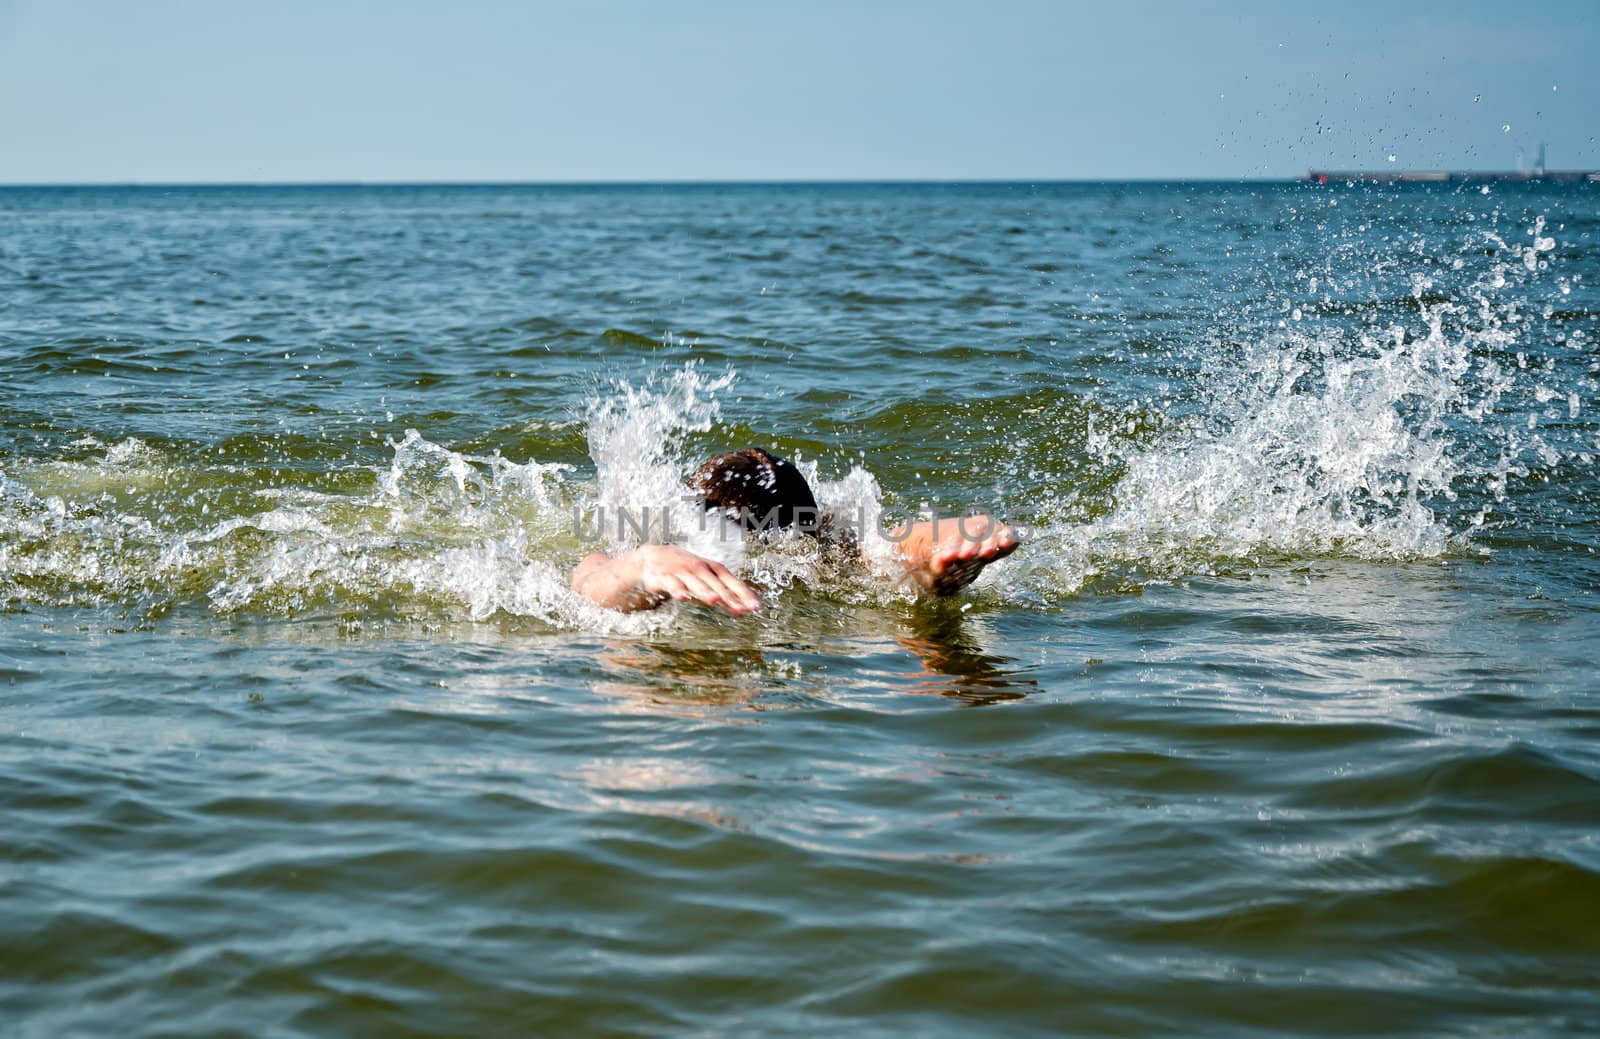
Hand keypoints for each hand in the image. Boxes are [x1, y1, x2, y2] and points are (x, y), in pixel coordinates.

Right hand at [573, 545, 760, 615]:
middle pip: (715, 581)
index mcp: (706, 567)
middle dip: (730, 595)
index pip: (728, 578)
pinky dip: (676, 589)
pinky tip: (683, 599)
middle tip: (743, 609)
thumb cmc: (679, 572)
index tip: (757, 608)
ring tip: (716, 601)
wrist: (643, 560)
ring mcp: (676, 569)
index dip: (743, 592)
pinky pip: (669, 583)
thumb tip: (745, 609)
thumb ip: (720, 592)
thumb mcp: (700, 580)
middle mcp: (694, 566)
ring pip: (693, 580)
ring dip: (704, 590)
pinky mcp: (658, 576)